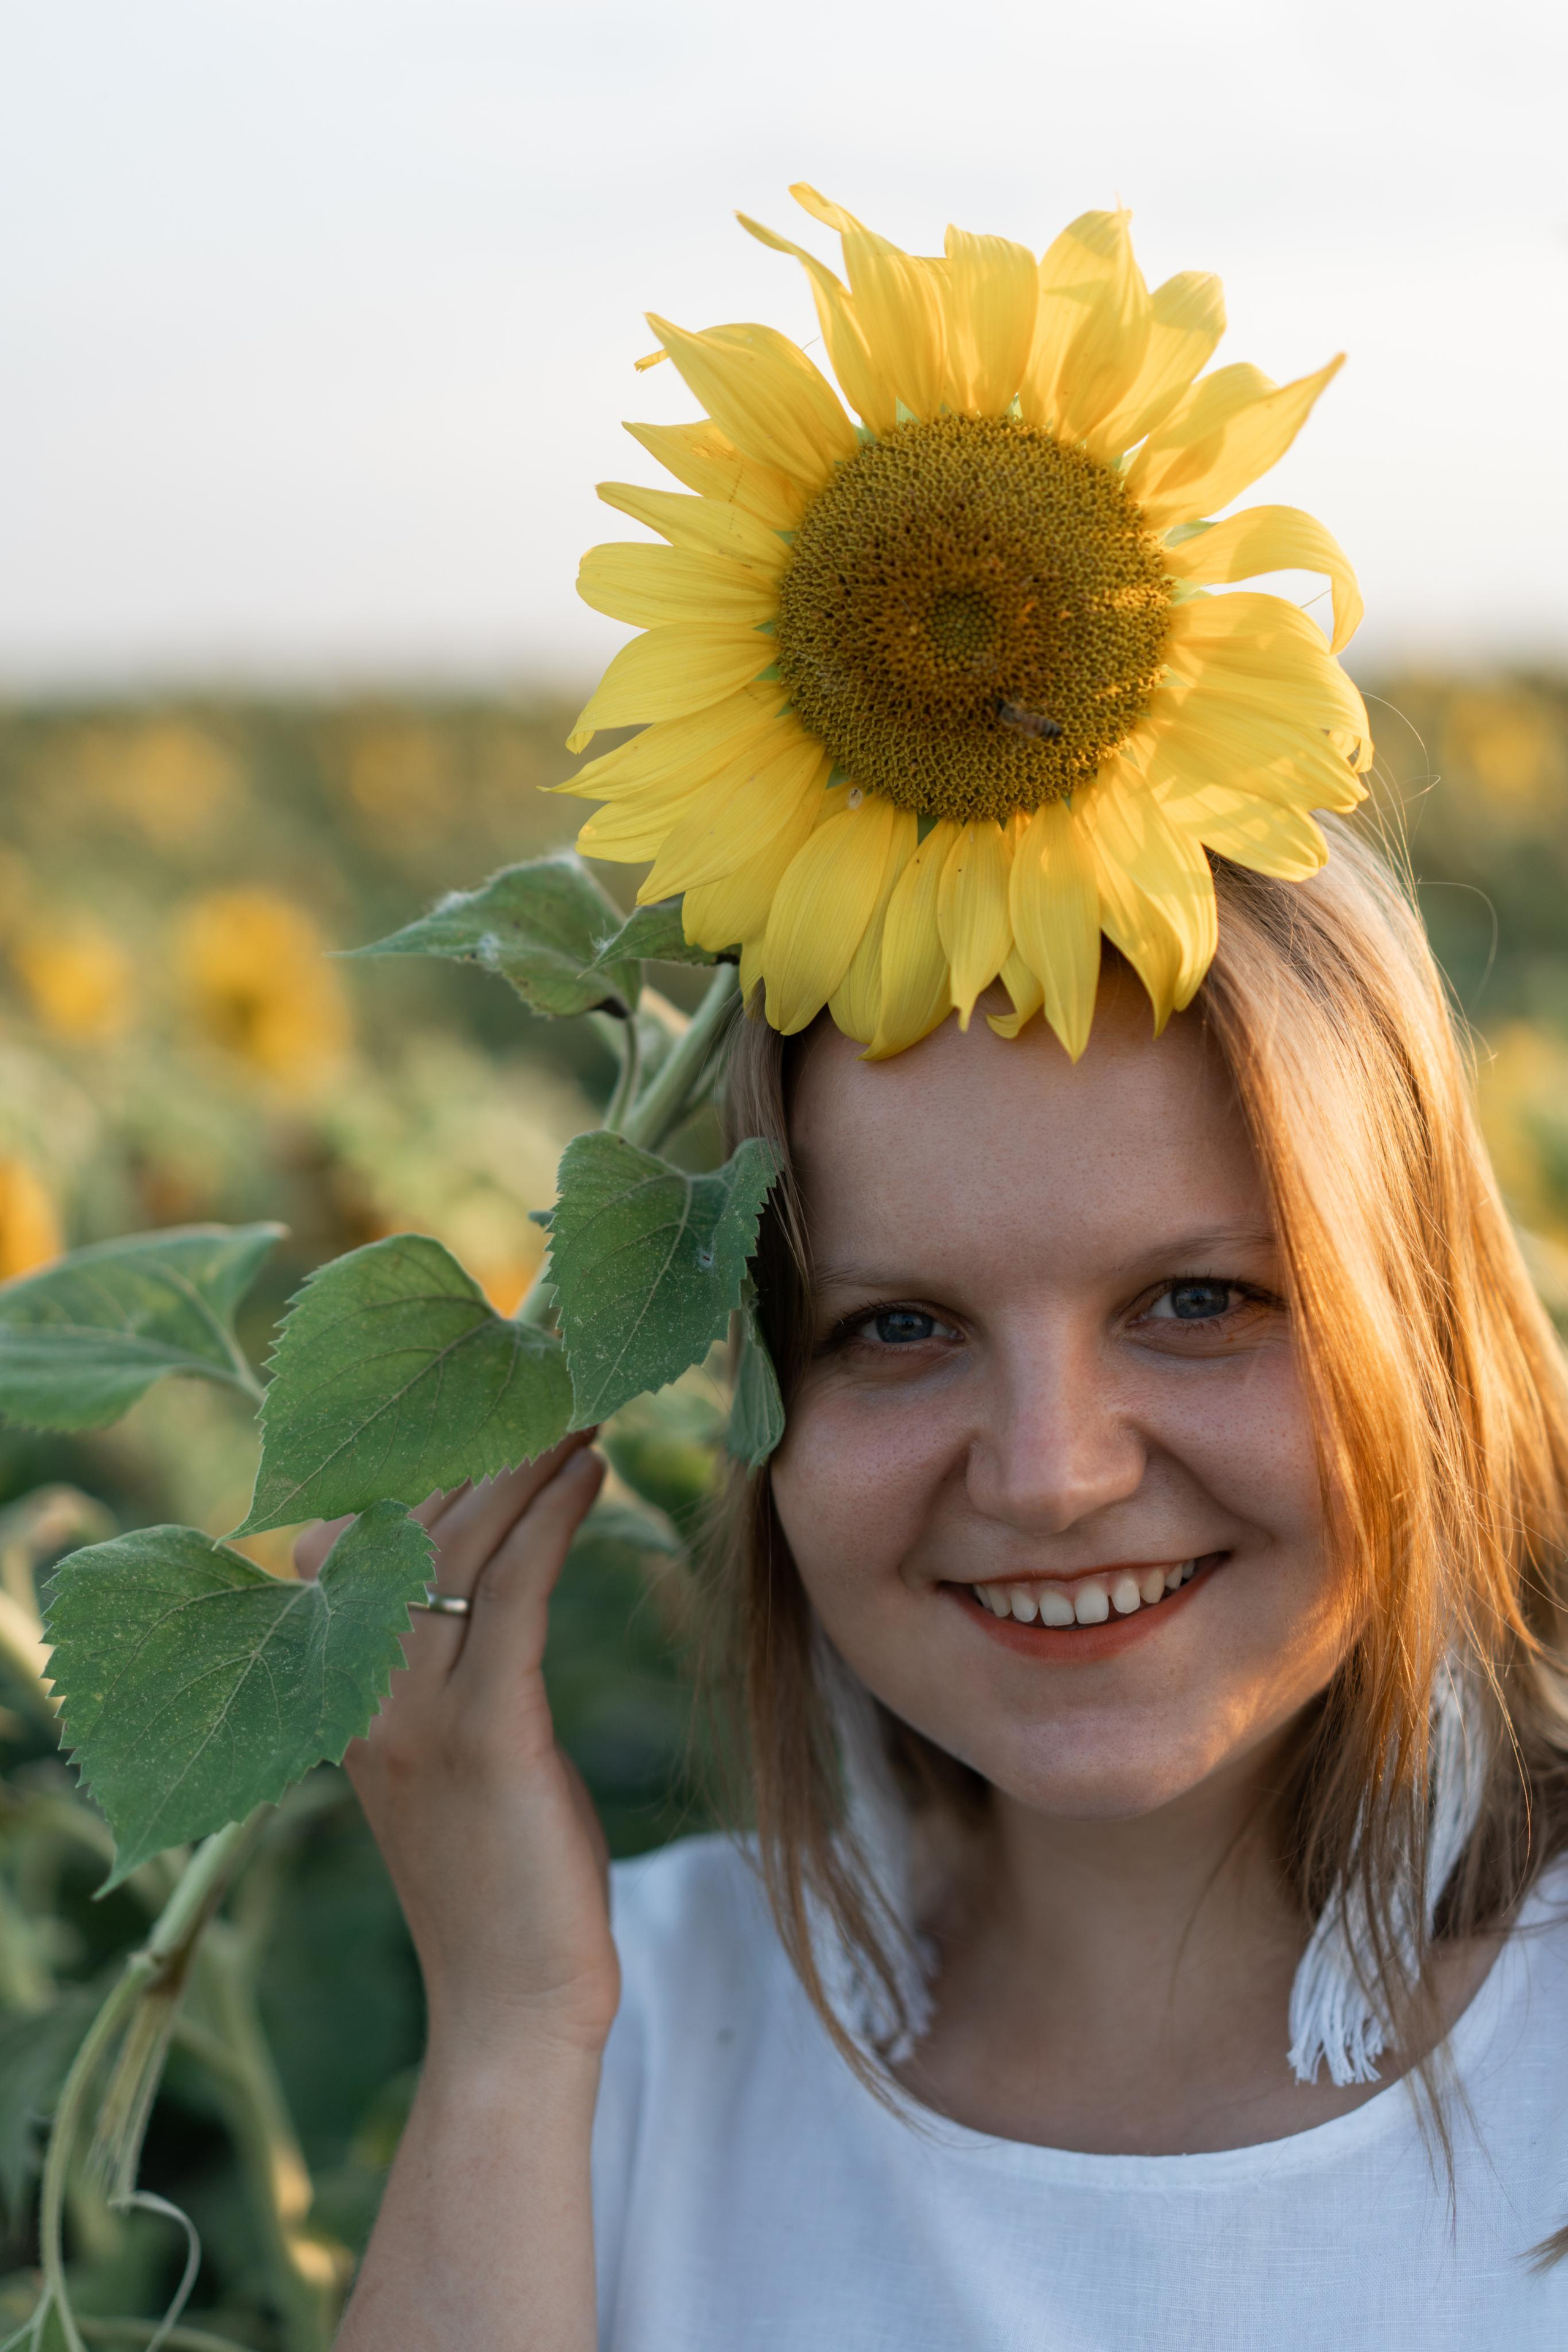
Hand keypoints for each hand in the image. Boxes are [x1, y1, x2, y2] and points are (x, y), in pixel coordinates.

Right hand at [295, 1432, 618, 2069]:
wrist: (511, 2008)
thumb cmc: (503, 1877)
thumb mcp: (460, 1756)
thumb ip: (458, 1669)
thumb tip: (501, 1574)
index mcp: (344, 1697)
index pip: (356, 1543)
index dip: (417, 1465)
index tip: (480, 1401)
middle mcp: (362, 1694)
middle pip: (408, 1527)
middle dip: (475, 1444)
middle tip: (540, 1375)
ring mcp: (415, 1716)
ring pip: (456, 1548)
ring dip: (520, 1464)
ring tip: (576, 1407)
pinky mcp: (485, 1737)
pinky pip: (511, 1598)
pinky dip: (549, 1522)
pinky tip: (587, 1474)